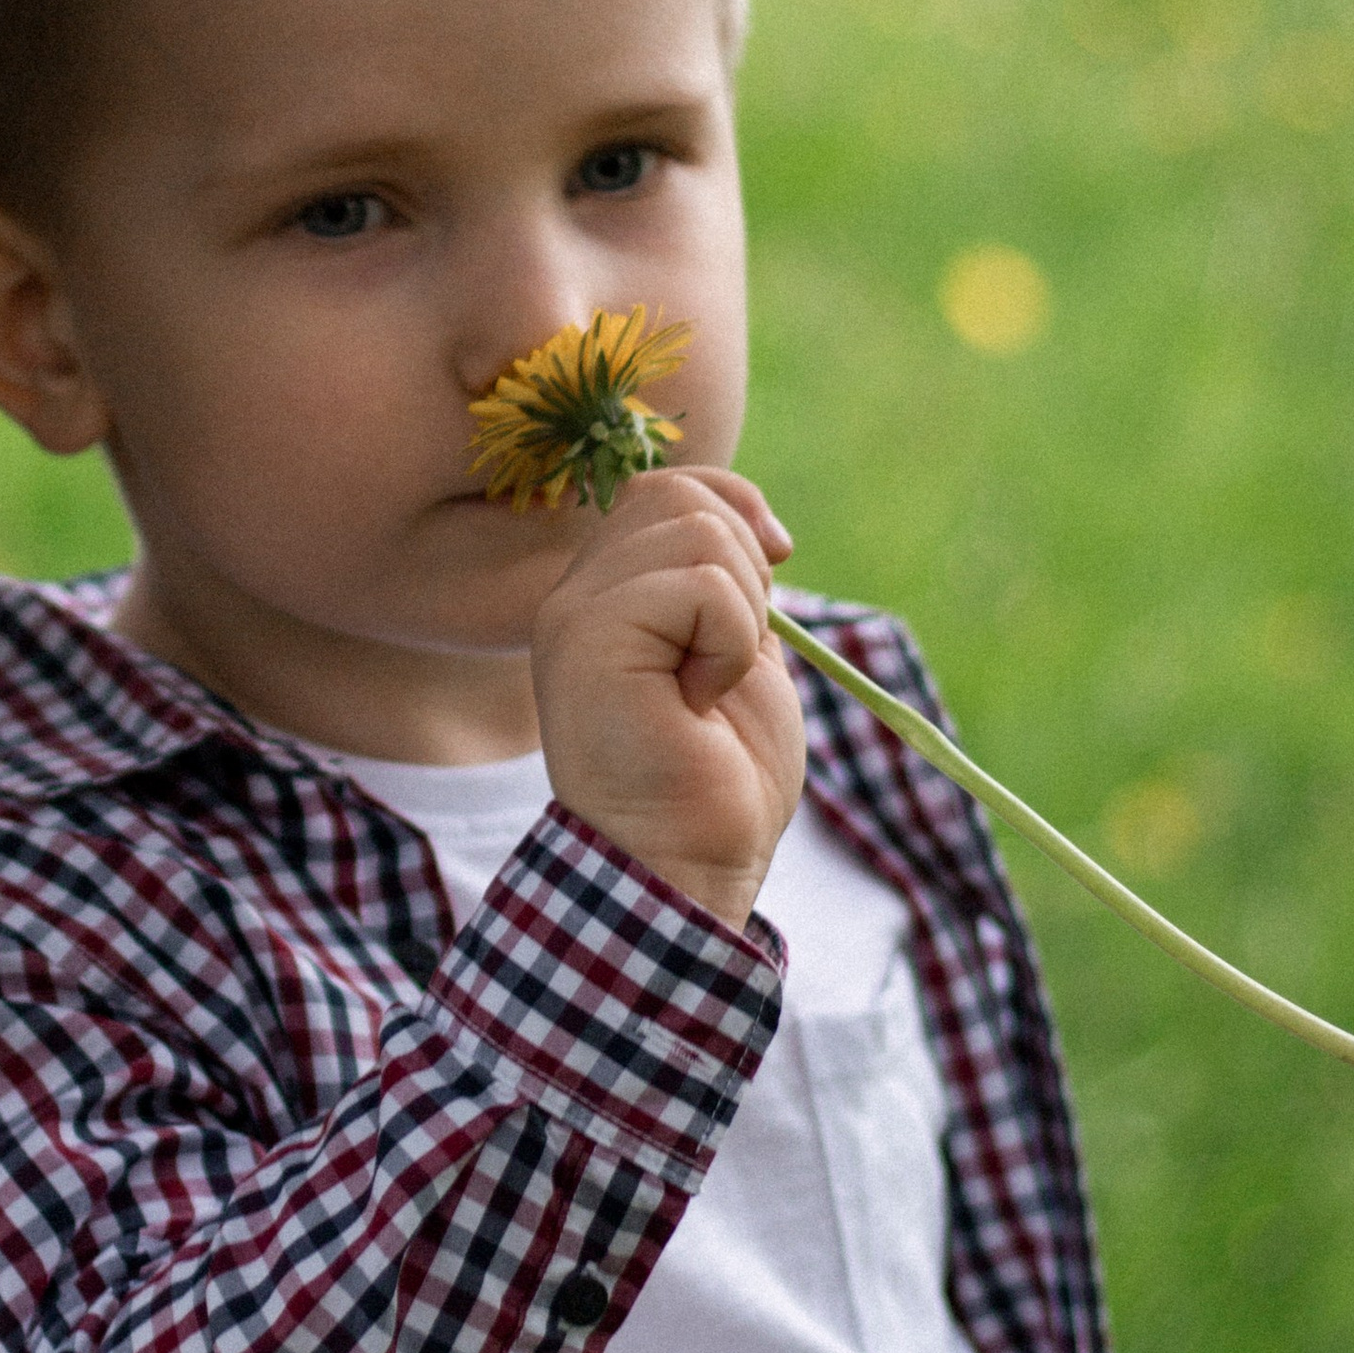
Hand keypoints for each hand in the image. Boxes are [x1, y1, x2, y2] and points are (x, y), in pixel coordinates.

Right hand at [529, 468, 805, 927]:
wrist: (687, 866)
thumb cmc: (716, 780)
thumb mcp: (736, 655)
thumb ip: (729, 587)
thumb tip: (759, 527)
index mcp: (604, 596)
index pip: (663, 487)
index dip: (733, 504)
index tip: (777, 561)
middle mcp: (575, 596)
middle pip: (677, 494)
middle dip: (744, 563)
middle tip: (729, 658)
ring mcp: (576, 614)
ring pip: (696, 531)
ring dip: (741, 614)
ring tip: (709, 685)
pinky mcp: (590, 639)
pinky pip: (701, 586)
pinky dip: (732, 643)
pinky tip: (701, 700)